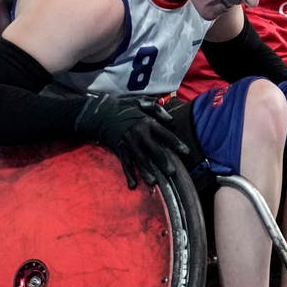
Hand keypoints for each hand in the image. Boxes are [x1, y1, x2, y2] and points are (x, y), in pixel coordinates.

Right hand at [74, 94, 188, 188]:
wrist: (100, 112)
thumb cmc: (124, 107)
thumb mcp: (140, 102)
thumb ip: (157, 109)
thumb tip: (170, 120)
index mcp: (147, 122)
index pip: (165, 134)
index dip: (176, 143)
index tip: (186, 152)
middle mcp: (139, 134)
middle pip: (154, 150)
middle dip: (163, 162)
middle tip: (172, 172)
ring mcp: (128, 143)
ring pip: (140, 160)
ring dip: (147, 172)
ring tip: (154, 182)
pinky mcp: (119, 149)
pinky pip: (125, 163)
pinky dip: (129, 174)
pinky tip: (133, 185)